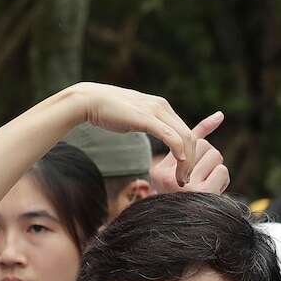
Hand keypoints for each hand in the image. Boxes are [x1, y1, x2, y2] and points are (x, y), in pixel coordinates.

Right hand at [71, 82, 199, 186]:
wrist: (89, 100)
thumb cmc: (108, 111)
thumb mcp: (135, 117)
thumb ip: (148, 123)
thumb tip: (152, 130)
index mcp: (162, 107)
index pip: (186, 132)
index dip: (190, 154)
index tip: (184, 172)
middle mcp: (163, 107)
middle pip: (189, 137)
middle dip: (191, 161)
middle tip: (185, 180)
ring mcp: (156, 111)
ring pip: (184, 138)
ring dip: (186, 161)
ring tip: (180, 179)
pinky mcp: (147, 118)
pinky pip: (170, 137)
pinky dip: (178, 151)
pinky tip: (180, 163)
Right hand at [149, 111, 229, 193]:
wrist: (188, 238)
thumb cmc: (187, 197)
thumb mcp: (181, 172)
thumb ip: (194, 142)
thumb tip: (220, 114)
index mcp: (158, 170)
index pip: (183, 140)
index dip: (201, 134)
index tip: (218, 119)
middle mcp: (166, 177)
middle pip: (202, 144)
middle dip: (210, 156)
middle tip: (207, 175)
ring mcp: (181, 185)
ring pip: (214, 155)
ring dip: (218, 168)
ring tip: (211, 183)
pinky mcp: (199, 193)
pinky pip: (222, 171)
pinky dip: (224, 180)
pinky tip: (216, 191)